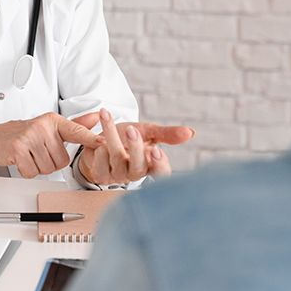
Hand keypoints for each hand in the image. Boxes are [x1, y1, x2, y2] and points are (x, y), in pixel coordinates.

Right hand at [0, 111, 105, 178]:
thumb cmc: (24, 133)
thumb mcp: (51, 126)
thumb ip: (76, 125)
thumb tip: (96, 118)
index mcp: (54, 121)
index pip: (76, 131)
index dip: (90, 138)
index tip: (103, 142)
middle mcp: (43, 126)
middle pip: (61, 161)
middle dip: (50, 162)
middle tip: (38, 152)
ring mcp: (30, 136)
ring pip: (48, 168)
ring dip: (38, 167)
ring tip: (30, 155)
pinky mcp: (18, 148)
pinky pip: (32, 171)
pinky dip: (27, 171)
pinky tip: (22, 160)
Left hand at [77, 109, 194, 184]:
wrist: (100, 141)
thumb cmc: (127, 138)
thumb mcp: (148, 132)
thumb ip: (168, 134)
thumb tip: (191, 133)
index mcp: (150, 164)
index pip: (161, 173)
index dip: (160, 165)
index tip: (157, 150)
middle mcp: (135, 173)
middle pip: (138, 166)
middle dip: (135, 147)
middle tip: (133, 129)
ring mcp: (117, 175)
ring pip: (116, 157)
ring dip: (111, 135)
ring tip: (106, 114)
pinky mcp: (101, 174)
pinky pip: (100, 161)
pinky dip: (99, 145)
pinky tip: (99, 137)